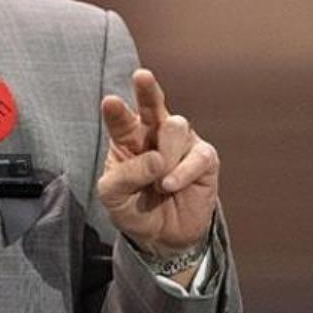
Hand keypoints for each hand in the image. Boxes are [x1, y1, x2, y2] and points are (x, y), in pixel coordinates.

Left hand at [97, 69, 218, 259]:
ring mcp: (180, 143)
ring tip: (159, 182)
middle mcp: (154, 133)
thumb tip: (156, 159)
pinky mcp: (203, 158)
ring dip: (166, 155)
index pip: (120, 119)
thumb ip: (125, 175)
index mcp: (126, 138)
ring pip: (176, 128)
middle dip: (148, 90)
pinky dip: (182, 173)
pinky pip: (198, 155)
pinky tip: (170, 185)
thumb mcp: (113, 197)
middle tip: (142, 76)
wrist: (161, 236)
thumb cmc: (133, 209)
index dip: (116, 111)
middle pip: (152, 105)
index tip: (110, 102)